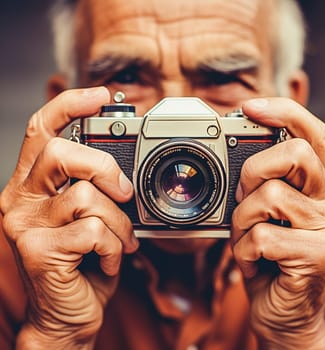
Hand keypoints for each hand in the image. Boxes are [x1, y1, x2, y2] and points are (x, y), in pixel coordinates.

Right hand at [0, 87, 138, 348]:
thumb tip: (123, 168)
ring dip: (119, 222)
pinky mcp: (39, 253)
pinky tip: (109, 259)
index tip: (101, 95)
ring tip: (121, 241)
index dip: (69, 105)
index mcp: (32, 185)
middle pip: (60, 153)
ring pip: (86, 198)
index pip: (41, 129)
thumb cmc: (83, 261)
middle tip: (124, 192)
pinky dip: (114, 247)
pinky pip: (94, 233)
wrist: (67, 313)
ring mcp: (26, 226)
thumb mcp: (88, 217)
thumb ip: (94, 188)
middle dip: (105, 168)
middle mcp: (20, 199)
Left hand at [231, 98, 324, 348]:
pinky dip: (245, 250)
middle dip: (254, 170)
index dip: (284, 112)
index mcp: (319, 187)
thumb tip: (239, 158)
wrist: (283, 310)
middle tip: (244, 193)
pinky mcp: (318, 256)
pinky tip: (256, 261)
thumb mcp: (264, 214)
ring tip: (249, 237)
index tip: (251, 106)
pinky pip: (262, 237)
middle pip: (295, 153)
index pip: (313, 133)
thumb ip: (261, 185)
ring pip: (268, 197)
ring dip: (243, 220)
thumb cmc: (270, 256)